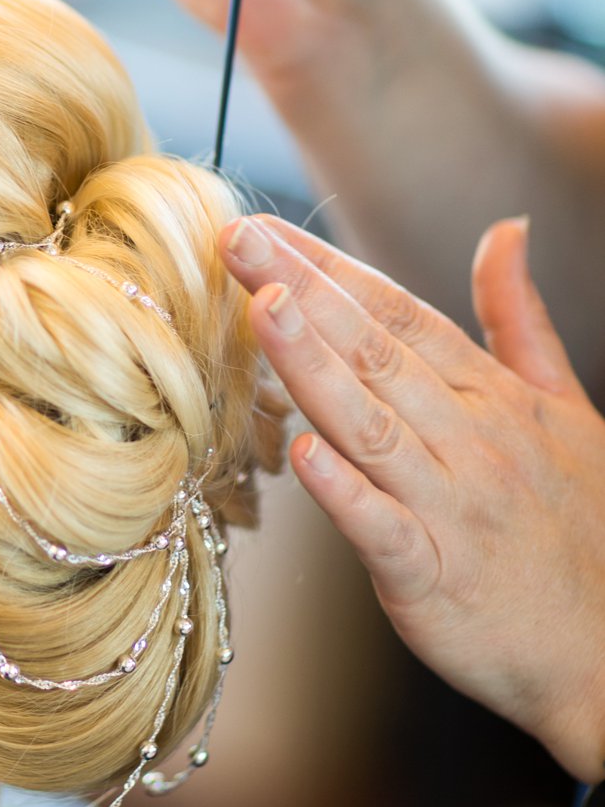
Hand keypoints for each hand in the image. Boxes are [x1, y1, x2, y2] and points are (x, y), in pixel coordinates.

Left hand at [217, 211, 604, 782]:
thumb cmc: (586, 529)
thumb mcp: (566, 408)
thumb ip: (518, 319)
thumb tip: (505, 232)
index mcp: (492, 397)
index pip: (398, 315)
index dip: (329, 266)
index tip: (262, 228)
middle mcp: (471, 441)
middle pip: (375, 353)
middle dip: (303, 291)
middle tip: (235, 240)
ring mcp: (454, 508)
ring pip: (373, 425)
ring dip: (314, 367)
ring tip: (262, 311)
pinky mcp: (436, 579)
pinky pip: (384, 530)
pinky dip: (345, 492)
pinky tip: (303, 453)